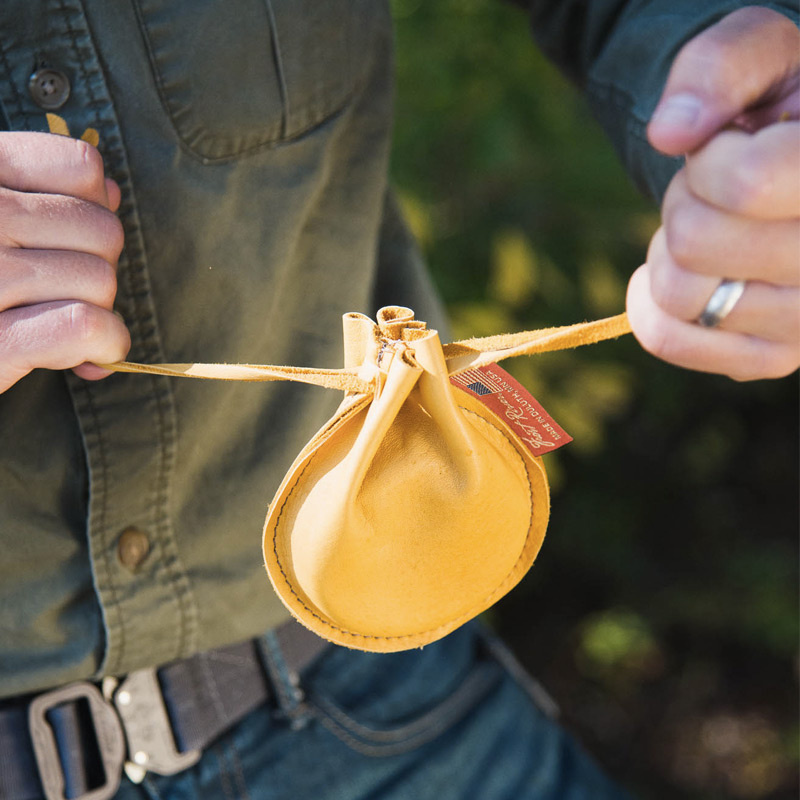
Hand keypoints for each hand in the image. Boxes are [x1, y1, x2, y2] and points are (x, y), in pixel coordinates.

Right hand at [0, 132, 129, 393]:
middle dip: (100, 268)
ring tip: (60, 324)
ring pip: (99, 279)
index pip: (81, 168)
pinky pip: (83, 325)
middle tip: (65, 295)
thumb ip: (37, 194)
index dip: (94, 208)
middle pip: (103, 231)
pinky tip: (90, 356)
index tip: (71, 240)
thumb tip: (110, 193)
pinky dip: (105, 343)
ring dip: (100, 311)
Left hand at [626, 7, 799, 379]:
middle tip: (713, 191)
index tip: (728, 149)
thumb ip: (716, 70)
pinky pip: (675, 342)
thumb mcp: (758, 56)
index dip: (710, 161)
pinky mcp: (775, 356)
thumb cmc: (775, 105)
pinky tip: (672, 272)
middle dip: (684, 204)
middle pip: (698, 243)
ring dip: (671, 254)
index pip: (745, 183)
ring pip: (682, 296)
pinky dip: (651, 307)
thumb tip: (669, 132)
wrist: (791, 167)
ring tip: (711, 228)